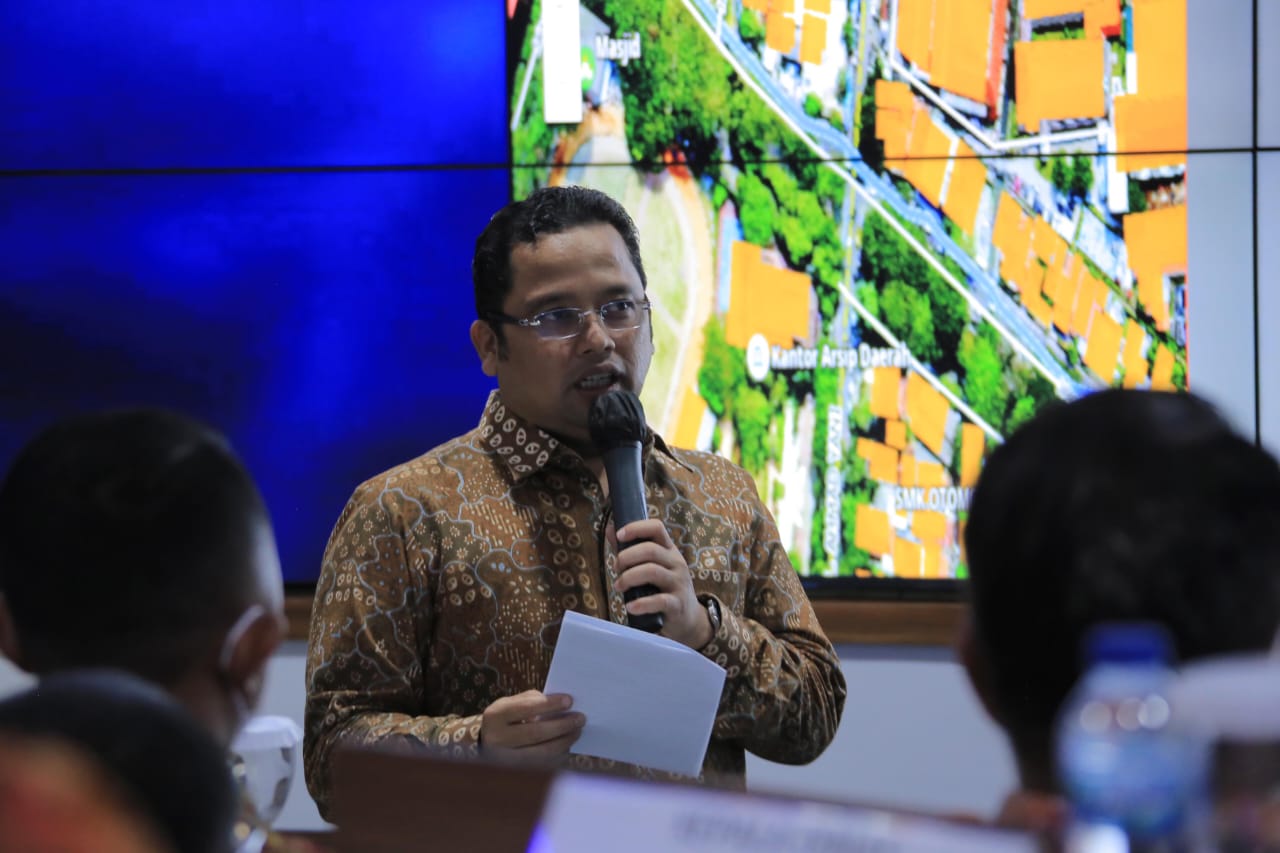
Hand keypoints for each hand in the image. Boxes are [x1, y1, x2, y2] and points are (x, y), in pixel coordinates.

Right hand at [479, 690, 584, 761]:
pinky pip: (544, 765)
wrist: (487, 746)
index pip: (525, 709)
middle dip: (562, 725)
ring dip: (565, 741)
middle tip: (580, 718)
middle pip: (535, 733)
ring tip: (577, 730)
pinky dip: (559, 753)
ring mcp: (506, 761)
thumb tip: (561, 705)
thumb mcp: (510, 704)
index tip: (569, 700)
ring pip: (542, 752)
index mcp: (495, 717)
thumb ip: (532, 701)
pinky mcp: (517, 774)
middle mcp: (497, 740)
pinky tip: (567, 743)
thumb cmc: (506, 719)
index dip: (549, 704)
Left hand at [611, 519, 712, 649]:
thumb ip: (631, 549)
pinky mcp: (677, 604)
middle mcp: (676, 563)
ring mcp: (678, 583)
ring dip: (629, 577)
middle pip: (650, 550)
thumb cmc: (663, 588)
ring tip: (619, 586)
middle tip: (616, 568)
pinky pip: (659, 600)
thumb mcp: (652, 566)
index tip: (619, 535)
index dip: (636, 528)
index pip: (656, 528)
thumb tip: (611, 530)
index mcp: (669, 550)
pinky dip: (641, 604)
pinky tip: (630, 607)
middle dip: (627, 557)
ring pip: (652, 571)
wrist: (688, 618)